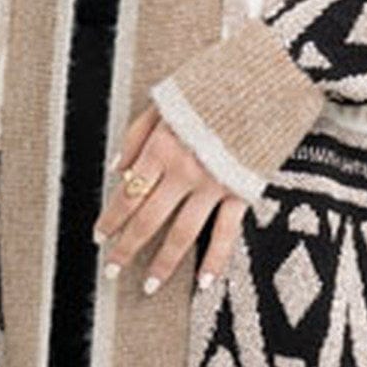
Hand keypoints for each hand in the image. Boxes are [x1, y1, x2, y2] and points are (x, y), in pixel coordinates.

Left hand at [93, 102, 246, 294]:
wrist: (267, 79)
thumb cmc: (214, 84)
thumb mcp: (167, 98)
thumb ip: (138, 134)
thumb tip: (116, 169)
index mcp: (162, 147)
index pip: (129, 193)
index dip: (112, 218)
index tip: (99, 237)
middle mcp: (184, 171)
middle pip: (148, 219)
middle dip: (127, 248)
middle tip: (111, 271)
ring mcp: (214, 185)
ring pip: (181, 234)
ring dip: (162, 264)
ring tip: (148, 287)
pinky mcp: (242, 191)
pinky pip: (226, 233)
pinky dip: (214, 260)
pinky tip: (203, 283)